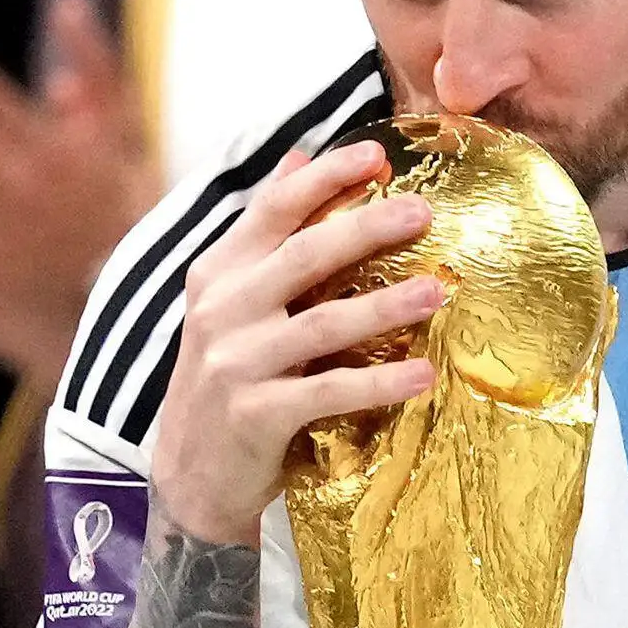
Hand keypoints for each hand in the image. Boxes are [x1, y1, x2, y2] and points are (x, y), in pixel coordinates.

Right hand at [146, 143, 444, 546]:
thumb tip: (297, 156)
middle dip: (367, 228)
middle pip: (303, 255)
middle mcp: (223, 309)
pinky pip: (328, 390)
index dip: (324, 176)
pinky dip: (378, 382)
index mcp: (220, 272)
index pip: (273, 208)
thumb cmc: (226, 376)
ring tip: (437, 291)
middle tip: (423, 212)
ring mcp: (236, 362)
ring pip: (323, 323)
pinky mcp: (256, 414)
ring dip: (385, 306)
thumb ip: (264, 233)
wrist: (190, 474)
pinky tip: (422, 375)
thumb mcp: (231, 299)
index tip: (377, 153)